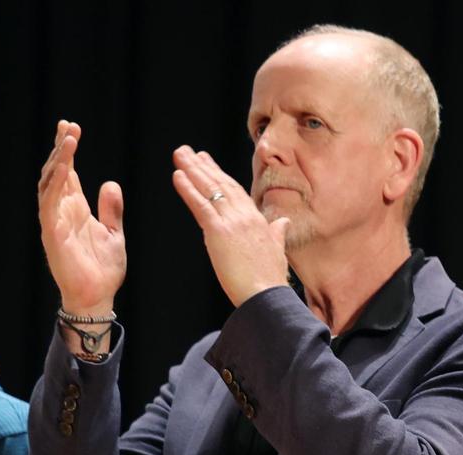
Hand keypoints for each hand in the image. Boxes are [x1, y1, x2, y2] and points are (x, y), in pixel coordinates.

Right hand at [37, 120, 125, 315]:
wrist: (99, 296)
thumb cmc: (103, 269)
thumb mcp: (114, 233)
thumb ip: (111, 209)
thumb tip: (110, 183)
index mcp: (76, 209)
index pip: (67, 173)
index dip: (67, 151)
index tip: (72, 128)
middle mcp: (62, 211)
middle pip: (56, 173)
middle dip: (61, 149)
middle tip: (68, 126)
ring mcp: (54, 222)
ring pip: (49, 184)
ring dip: (58, 162)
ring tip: (69, 140)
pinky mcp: (52, 234)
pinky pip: (48, 206)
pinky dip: (54, 186)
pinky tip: (62, 170)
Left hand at [171, 146, 289, 306]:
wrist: (267, 295)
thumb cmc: (271, 279)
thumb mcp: (277, 250)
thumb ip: (277, 233)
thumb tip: (284, 222)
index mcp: (258, 220)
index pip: (236, 191)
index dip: (219, 174)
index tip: (207, 161)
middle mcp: (245, 216)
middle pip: (221, 184)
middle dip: (203, 166)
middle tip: (187, 151)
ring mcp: (232, 222)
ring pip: (210, 189)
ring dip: (192, 170)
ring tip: (179, 155)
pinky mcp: (218, 232)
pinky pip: (200, 205)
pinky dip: (188, 189)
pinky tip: (178, 176)